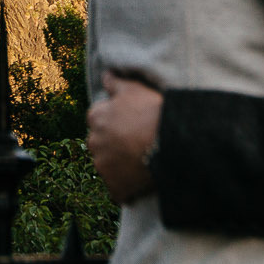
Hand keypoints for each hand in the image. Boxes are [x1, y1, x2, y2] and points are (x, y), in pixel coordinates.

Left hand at [86, 70, 163, 204]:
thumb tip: (105, 75)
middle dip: (113, 143)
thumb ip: (115, 82)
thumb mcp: (134, 89)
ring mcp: (103, 166)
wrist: (170, 144)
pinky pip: (118, 189)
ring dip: (119, 165)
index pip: (97, 119)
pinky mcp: (114, 187)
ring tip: (141, 161)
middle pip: (100, 143)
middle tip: (136, 142)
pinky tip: (141, 180)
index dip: (114, 121)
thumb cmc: (152, 112)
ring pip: (108, 165)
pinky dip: (126, 187)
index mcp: (95, 117)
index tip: (130, 124)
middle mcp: (93, 142)